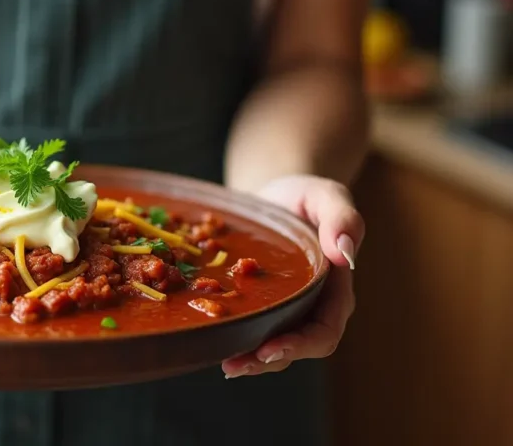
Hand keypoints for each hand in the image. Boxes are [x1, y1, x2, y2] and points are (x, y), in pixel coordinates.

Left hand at [221, 175, 362, 378]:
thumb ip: (343, 218)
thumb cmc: (305, 196)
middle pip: (296, 347)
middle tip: (235, 365)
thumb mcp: (326, 196)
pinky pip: (252, 328)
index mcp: (334, 288)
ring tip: (225, 363)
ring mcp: (285, 308)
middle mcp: (312, 306)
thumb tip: (347, 252)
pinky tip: (212, 342)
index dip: (300, 345)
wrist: (276, 194)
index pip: (324, 330)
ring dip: (250, 359)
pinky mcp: (261, 304)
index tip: (271, 348)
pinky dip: (235, 338)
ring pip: (273, 345)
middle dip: (268, 361)